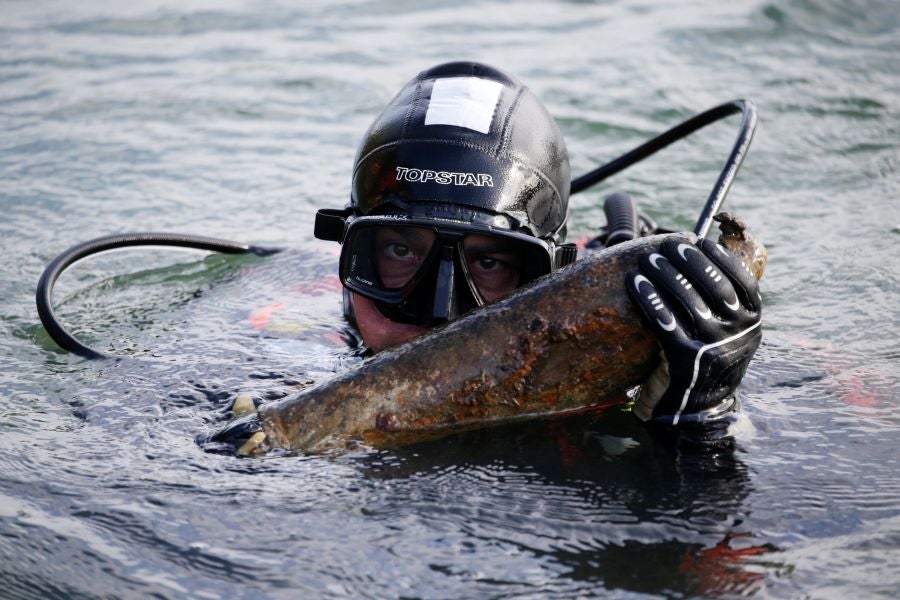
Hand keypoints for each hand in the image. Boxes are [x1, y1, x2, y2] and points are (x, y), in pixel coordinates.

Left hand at [627, 237, 761, 424]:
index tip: (700, 240)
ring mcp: (714, 347)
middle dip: (687, 260)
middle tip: (667, 245)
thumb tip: (701, 255)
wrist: (696, 410)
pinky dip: (649, 299)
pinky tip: (636, 285)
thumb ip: (725, 302)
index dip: (720, 257)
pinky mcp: (686, 359)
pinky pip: (664, 322)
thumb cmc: (707, 359)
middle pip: (713, 285)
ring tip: (647, 262)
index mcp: (752, 321)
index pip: (742, 280)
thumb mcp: (728, 331)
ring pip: (687, 300)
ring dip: (664, 275)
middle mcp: (738, 333)